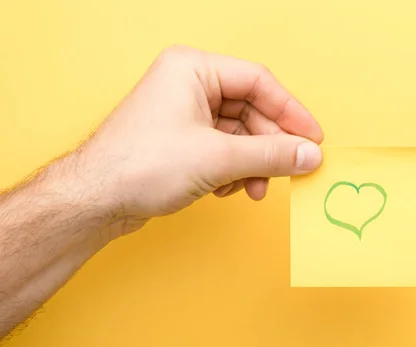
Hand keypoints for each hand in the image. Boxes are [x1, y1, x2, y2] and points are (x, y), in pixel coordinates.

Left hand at [76, 45, 323, 232]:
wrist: (95, 201)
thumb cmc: (140, 166)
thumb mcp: (218, 158)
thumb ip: (271, 154)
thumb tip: (310, 155)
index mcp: (193, 69)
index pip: (259, 82)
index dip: (291, 111)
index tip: (313, 138)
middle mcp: (189, 85)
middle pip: (251, 110)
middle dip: (269, 147)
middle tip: (290, 171)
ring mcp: (184, 113)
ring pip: (239, 134)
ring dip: (252, 164)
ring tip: (253, 189)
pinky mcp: (182, 140)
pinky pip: (224, 149)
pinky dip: (233, 170)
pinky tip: (227, 189)